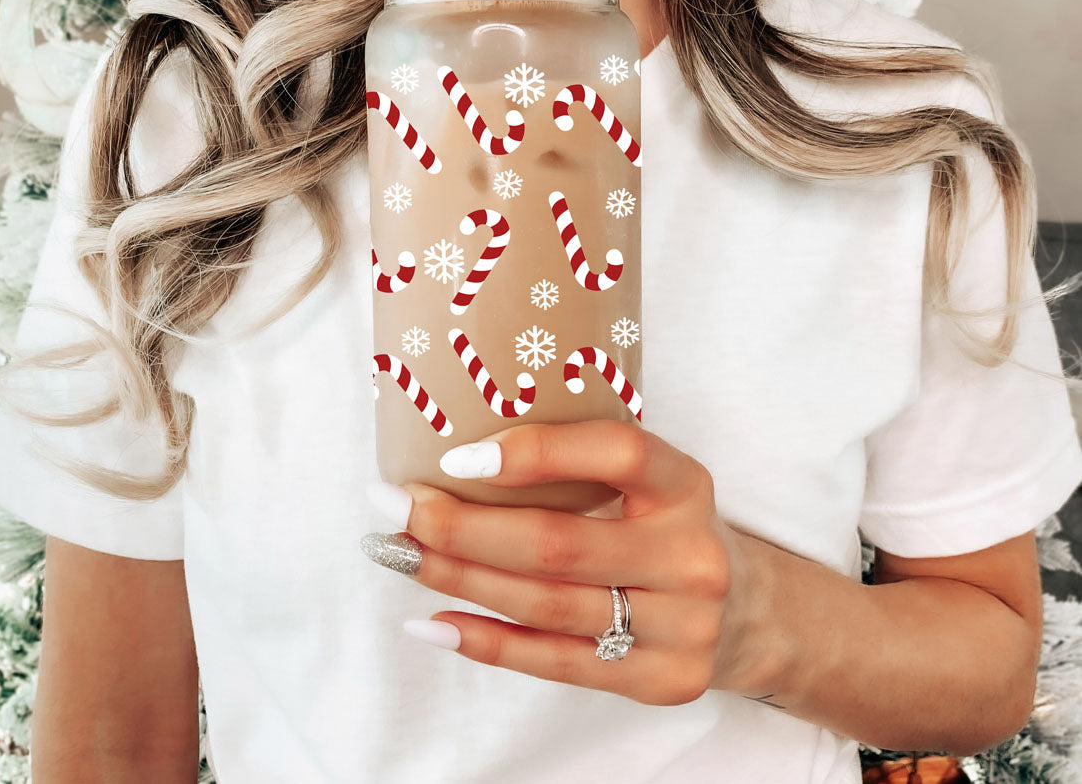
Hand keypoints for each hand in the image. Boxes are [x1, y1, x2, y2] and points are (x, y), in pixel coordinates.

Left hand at [360, 419, 757, 705]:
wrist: (743, 612)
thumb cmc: (665, 527)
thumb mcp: (648, 481)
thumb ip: (581, 466)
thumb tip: (458, 459)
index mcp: (684, 484)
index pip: (615, 452)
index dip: (536, 453)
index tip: (456, 458)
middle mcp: (690, 554)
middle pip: (558, 544)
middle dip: (460, 527)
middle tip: (391, 508)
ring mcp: (681, 626)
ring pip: (546, 605)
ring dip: (458, 579)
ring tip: (398, 554)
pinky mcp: (661, 680)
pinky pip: (555, 662)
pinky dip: (486, 642)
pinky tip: (434, 621)